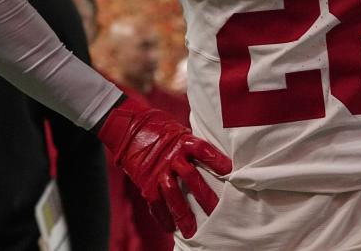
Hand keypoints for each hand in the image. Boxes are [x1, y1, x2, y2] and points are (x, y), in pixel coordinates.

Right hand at [98, 94, 231, 236]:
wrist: (130, 129)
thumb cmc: (161, 130)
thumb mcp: (181, 132)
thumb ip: (194, 147)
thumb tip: (216, 160)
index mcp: (183, 141)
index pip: (203, 150)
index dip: (216, 160)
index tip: (230, 171)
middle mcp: (171, 156)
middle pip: (191, 177)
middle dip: (204, 196)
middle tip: (217, 212)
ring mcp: (158, 170)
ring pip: (173, 194)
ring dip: (183, 214)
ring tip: (192, 231)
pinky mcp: (146, 181)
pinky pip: (155, 202)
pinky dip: (162, 216)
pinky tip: (170, 228)